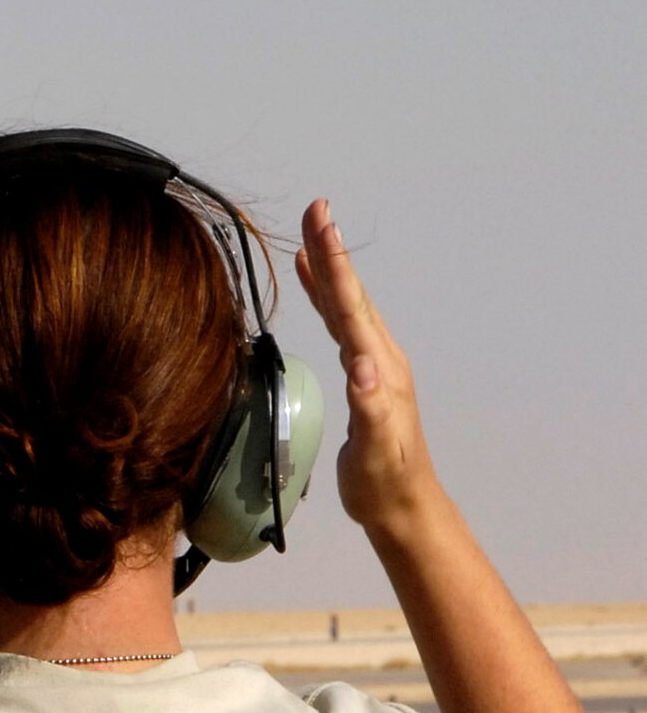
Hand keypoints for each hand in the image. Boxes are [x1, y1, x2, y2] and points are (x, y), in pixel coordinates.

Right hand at [294, 200, 444, 540]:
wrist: (401, 504)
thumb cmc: (385, 481)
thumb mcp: (377, 449)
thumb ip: (371, 407)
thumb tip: (360, 366)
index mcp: (379, 368)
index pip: (352, 307)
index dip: (334, 265)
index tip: (321, 224)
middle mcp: (379, 357)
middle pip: (350, 294)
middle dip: (331, 250)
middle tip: (316, 208)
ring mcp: (372, 365)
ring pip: (346, 305)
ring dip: (329, 269)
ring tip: (312, 236)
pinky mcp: (362, 377)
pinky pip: (340, 325)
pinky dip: (326, 300)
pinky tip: (314, 289)